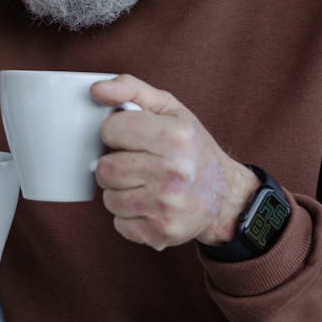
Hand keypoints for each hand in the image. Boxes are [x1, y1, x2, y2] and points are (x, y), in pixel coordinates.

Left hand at [91, 75, 259, 251]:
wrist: (225, 196)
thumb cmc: (192, 147)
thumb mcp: (170, 108)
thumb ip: (131, 89)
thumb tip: (96, 90)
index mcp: (175, 136)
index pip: (110, 129)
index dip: (116, 131)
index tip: (131, 136)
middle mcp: (173, 172)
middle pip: (104, 168)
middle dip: (114, 163)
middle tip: (135, 162)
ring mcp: (167, 206)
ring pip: (108, 198)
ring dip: (119, 191)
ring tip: (143, 183)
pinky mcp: (161, 233)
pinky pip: (119, 223)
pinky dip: (128, 215)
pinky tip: (148, 204)